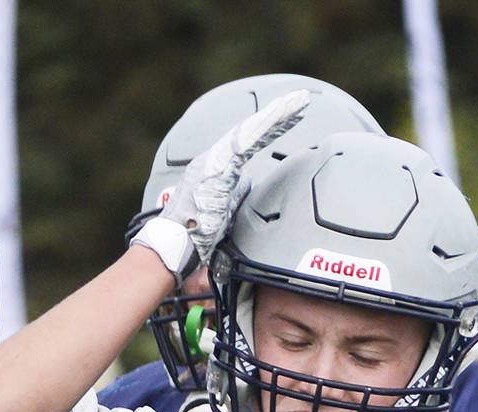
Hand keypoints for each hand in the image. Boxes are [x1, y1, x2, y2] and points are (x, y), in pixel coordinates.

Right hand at [131, 89, 309, 279]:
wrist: (175, 246)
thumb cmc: (196, 233)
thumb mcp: (223, 209)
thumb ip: (236, 191)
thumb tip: (251, 184)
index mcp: (216, 166)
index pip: (249, 140)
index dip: (271, 127)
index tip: (292, 116)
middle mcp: (213, 157)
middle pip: (251, 129)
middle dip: (279, 114)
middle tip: (302, 99)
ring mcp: (213, 161)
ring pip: (249, 131)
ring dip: (275, 116)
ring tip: (297, 102)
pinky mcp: (215, 169)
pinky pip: (243, 144)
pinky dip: (262, 129)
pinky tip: (279, 118)